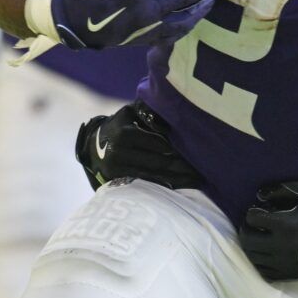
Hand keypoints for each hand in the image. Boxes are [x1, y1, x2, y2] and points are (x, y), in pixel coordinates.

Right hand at [74, 101, 202, 191]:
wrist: (94, 146)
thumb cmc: (121, 125)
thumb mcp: (131, 112)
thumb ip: (149, 111)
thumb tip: (173, 111)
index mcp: (124, 133)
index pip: (157, 143)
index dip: (177, 149)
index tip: (197, 151)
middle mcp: (119, 153)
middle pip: (158, 162)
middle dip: (182, 166)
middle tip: (203, 169)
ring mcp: (118, 170)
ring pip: (155, 176)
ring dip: (179, 179)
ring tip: (198, 180)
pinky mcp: (119, 182)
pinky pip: (148, 185)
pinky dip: (167, 186)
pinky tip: (183, 186)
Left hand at [238, 180, 297, 280]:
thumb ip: (283, 189)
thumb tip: (259, 195)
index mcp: (287, 224)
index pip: (253, 219)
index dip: (252, 212)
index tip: (259, 210)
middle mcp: (283, 246)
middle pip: (248, 240)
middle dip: (247, 229)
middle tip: (253, 224)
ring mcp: (286, 263)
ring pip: (253, 257)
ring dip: (251, 245)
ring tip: (258, 236)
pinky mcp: (290, 273)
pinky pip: (264, 271)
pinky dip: (259, 261)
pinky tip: (265, 252)